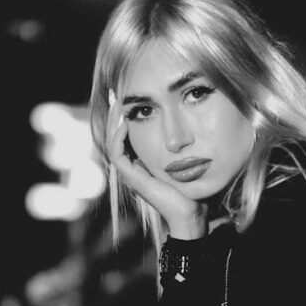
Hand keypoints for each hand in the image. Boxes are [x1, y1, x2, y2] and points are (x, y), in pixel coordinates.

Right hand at [106, 92, 207, 237]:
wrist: (191, 211)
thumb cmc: (192, 187)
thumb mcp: (186, 158)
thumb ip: (181, 145)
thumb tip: (187, 124)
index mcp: (142, 163)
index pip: (126, 135)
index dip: (125, 116)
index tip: (132, 98)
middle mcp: (133, 167)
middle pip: (115, 136)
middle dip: (117, 115)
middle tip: (120, 95)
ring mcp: (130, 173)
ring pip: (112, 142)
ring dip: (114, 123)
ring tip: (120, 104)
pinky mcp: (132, 178)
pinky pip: (117, 153)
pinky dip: (119, 137)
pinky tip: (126, 122)